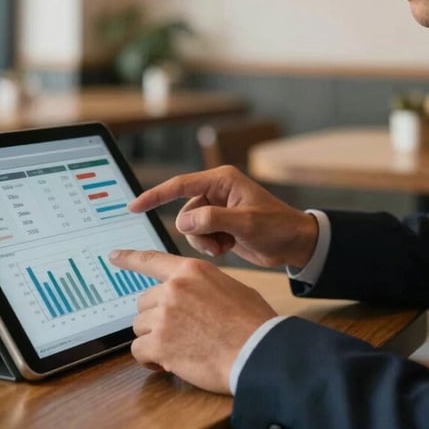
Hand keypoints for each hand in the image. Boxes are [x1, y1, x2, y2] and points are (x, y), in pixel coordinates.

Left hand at [108, 248, 276, 392]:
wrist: (256, 350)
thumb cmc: (251, 321)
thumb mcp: (229, 287)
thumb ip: (202, 285)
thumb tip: (193, 296)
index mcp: (191, 270)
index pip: (152, 260)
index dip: (130, 258)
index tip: (114, 256)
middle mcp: (173, 288)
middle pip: (145, 301)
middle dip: (157, 317)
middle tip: (179, 331)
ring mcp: (164, 314)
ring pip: (141, 326)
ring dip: (154, 338)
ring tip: (179, 347)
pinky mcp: (160, 343)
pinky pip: (139, 350)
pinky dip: (150, 359)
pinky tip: (168, 362)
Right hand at [128, 166, 317, 267]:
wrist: (295, 244)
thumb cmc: (277, 227)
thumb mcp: (247, 223)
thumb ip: (214, 219)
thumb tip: (183, 222)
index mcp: (222, 180)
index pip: (180, 185)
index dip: (155, 195)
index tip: (134, 206)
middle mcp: (217, 191)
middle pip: (185, 212)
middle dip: (197, 232)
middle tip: (218, 243)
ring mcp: (218, 209)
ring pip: (191, 228)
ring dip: (204, 242)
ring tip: (226, 246)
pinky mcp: (220, 225)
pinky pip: (200, 237)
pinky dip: (211, 246)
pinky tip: (230, 247)